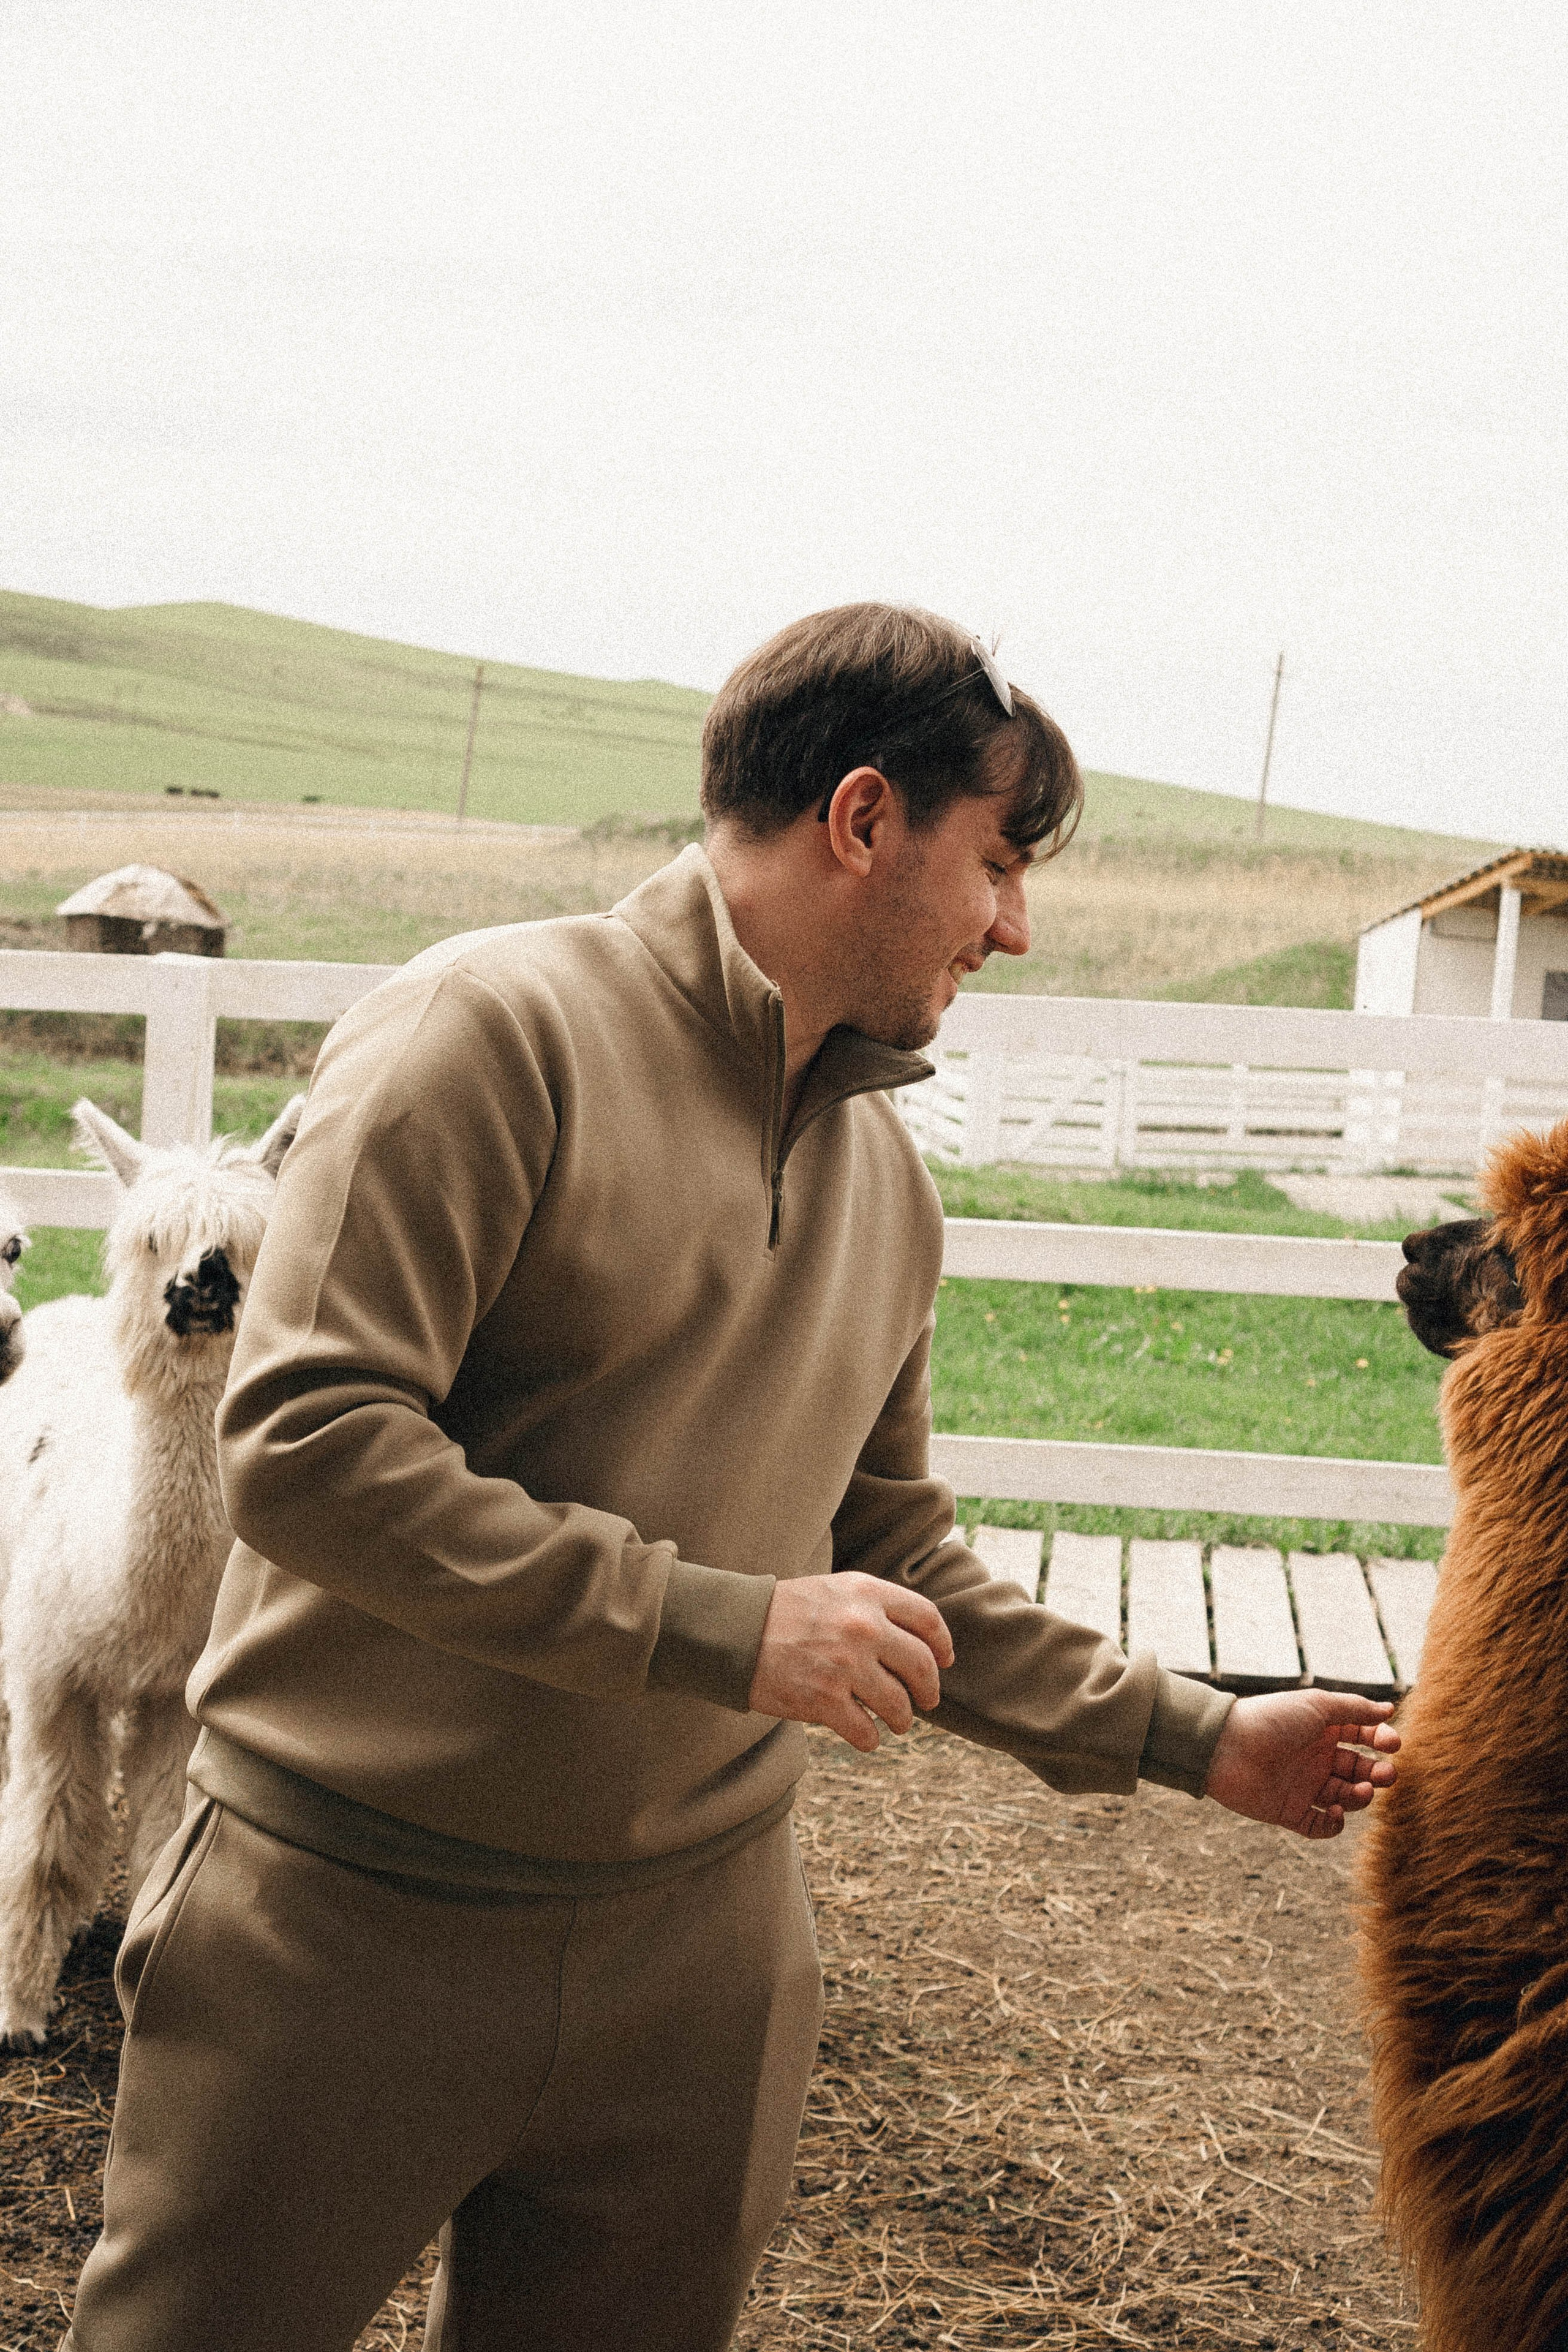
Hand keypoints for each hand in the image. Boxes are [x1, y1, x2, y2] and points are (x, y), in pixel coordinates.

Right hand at [748, 1572, 954, 1753]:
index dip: (943, 1643)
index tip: (946, 1660)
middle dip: (929, 1689)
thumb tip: (916, 1643)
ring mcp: (845, 1665)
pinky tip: (864, 1735)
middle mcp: (862, 1627)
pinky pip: (866, 1732)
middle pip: (922, 1666)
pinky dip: (869, 1738)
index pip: (927, 1618)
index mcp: (866, 1593)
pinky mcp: (824, 1700)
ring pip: (899, 1705)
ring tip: (896, 1722)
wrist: (734, 1631)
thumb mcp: (834, 1590)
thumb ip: (874, 1608)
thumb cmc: (784, 1611)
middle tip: (926, 1700)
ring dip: (902, 1719)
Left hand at [1204, 1688, 1399, 1839]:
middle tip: (1386, 1775)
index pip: (1363, 1737)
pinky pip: (1320, 1826)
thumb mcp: (1317, 1705)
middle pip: (1359, 1770)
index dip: (1381, 1740)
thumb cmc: (1272, 1719)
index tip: (1393, 1744)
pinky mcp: (1289, 1812)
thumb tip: (1390, 1709)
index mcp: (1322, 1730)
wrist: (1226, 1747)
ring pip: (1345, 1799)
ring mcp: (1303, 1786)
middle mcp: (1316, 1758)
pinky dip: (1333, 1823)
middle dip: (1377, 1773)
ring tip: (1361, 1790)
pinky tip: (1333, 1810)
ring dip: (1360, 1797)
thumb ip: (1355, 1709)